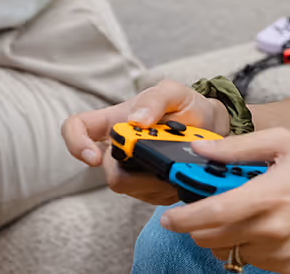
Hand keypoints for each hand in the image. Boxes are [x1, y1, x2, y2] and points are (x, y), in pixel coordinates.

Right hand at [60, 80, 230, 205]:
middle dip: (138, 170)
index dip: (76, 143)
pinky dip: (168, 188)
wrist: (213, 128)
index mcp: (115, 121)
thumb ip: (155, 100)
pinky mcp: (149, 190)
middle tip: (165, 160)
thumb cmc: (186, 106)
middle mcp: (118, 149)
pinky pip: (151, 198)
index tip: (95, 158)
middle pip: (110, 172)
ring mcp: (132, 172)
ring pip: (131, 189)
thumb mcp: (174, 92)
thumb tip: (136, 121)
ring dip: (157, 179)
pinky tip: (180, 174)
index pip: (76, 128)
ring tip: (177, 162)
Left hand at [159, 128, 289, 273]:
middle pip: (211, 239)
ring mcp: (279, 253)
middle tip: (206, 207)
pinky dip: (244, 246)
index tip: (168, 217)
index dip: (182, 218)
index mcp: (267, 196)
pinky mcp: (287, 268)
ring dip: (221, 236)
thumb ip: (238, 148)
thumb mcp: (283, 144)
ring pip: (228, 252)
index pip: (211, 215)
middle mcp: (271, 229)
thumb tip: (202, 151)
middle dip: (198, 225)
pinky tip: (259, 226)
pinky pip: (249, 261)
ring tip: (238, 214)